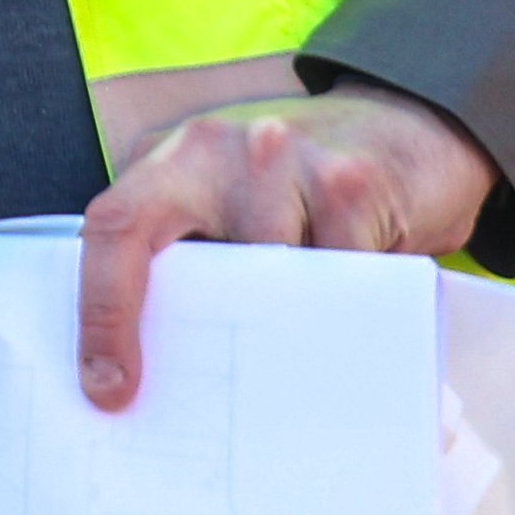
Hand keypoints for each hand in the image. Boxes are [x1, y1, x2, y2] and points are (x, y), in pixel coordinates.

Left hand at [78, 87, 495, 409]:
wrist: (413, 121)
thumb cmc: (306, 180)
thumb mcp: (230, 197)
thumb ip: (192, 252)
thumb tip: (157, 366)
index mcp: (177, 159)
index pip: (115, 229)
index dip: (101, 312)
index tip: (108, 387)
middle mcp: (223, 148)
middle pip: (199, 273)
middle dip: (210, 337)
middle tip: (225, 394)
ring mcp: (287, 158)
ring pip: (272, 286)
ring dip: (286, 327)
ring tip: (306, 334)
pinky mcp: (350, 182)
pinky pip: (337, 281)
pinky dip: (343, 310)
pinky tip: (358, 298)